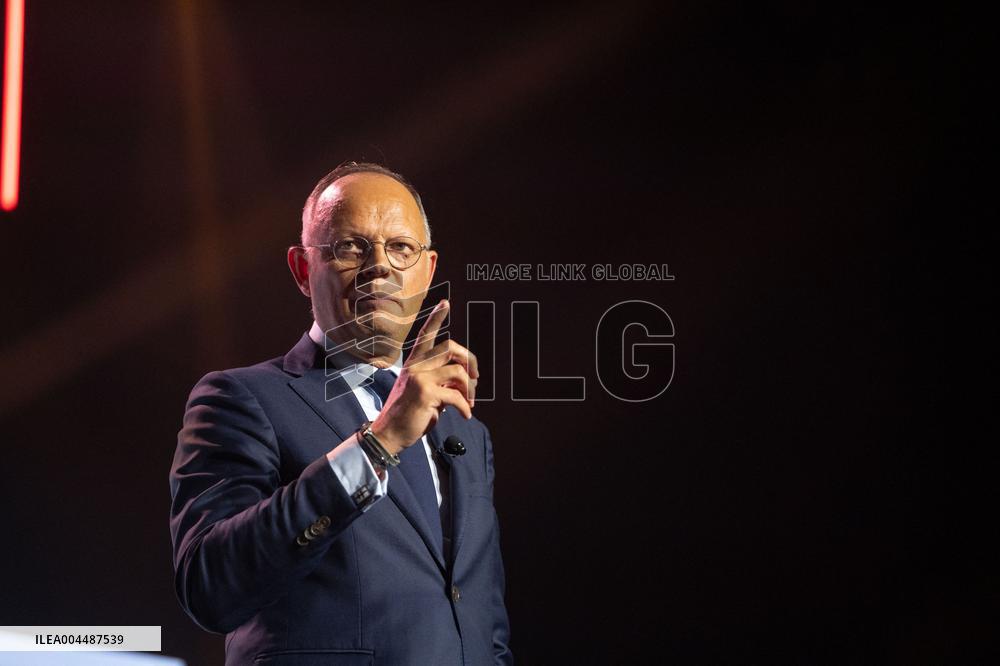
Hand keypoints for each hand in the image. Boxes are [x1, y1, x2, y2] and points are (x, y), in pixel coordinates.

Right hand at [369, 299, 478, 454]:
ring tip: (469, 403)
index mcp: (414, 363)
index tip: (445, 303)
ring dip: (470, 389)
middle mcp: (416, 366)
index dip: (436, 318)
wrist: (390, 434)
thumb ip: (442, 381)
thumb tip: (466, 380)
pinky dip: (466, 407)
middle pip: (451, 347)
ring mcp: (419, 377)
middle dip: (470, 361)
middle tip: (476, 379)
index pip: (426, 335)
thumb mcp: (426, 392)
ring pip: (458, 372)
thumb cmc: (410, 415)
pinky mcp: (425, 393)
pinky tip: (466, 415)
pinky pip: (457, 396)